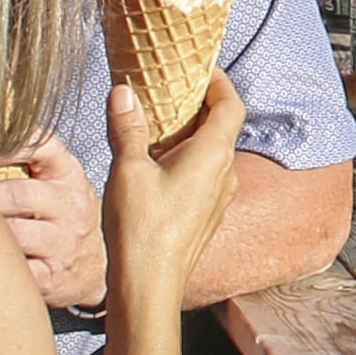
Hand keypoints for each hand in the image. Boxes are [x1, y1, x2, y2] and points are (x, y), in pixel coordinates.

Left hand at [0, 129, 108, 310]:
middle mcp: (70, 206)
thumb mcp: (60, 179)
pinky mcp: (53, 277)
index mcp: (68, 175)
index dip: (8, 146)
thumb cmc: (66, 217)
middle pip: (18, 195)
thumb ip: (29, 153)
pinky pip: (17, 270)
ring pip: (14, 235)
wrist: (98, 266)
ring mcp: (63, 243)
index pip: (43, 146)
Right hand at [103, 61, 246, 324]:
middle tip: (172, 89)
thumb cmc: (142, 229)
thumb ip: (129, 127)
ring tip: (159, 122)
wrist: (149, 287)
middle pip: (222, 127)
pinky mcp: (205, 216)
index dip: (220, 82)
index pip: (231, 105)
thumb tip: (123, 91)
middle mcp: (224, 175)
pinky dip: (186, 159)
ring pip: (212, 153)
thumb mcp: (128, 170)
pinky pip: (204, 175)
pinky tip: (156, 163)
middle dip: (199, 105)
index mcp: (213, 156)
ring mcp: (218, 199)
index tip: (201, 67)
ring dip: (191, 134)